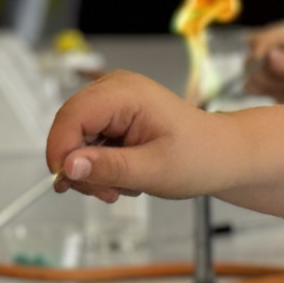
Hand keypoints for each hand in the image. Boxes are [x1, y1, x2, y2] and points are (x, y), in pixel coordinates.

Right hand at [46, 69, 216, 202]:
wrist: (222, 155)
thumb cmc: (200, 156)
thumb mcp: (154, 170)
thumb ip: (109, 168)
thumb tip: (69, 166)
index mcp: (126, 93)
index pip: (72, 116)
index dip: (61, 150)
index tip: (66, 183)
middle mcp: (115, 90)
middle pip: (69, 127)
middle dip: (78, 166)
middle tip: (103, 192)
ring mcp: (113, 102)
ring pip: (75, 139)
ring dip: (90, 171)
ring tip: (119, 187)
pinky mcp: (113, 116)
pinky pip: (87, 142)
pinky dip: (98, 166)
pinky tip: (120, 177)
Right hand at [244, 21, 283, 103]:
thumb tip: (269, 56)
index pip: (266, 36)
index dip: (260, 49)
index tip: (260, 63)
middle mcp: (282, 46)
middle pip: (253, 51)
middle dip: (262, 67)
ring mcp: (274, 65)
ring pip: (250, 70)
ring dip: (265, 81)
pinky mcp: (269, 83)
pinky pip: (250, 84)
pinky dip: (259, 91)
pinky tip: (277, 93)